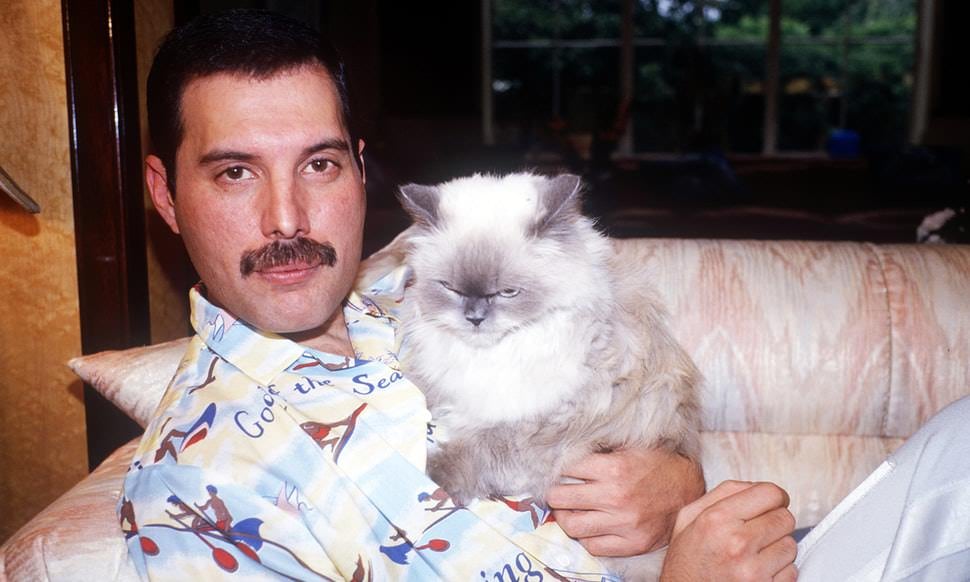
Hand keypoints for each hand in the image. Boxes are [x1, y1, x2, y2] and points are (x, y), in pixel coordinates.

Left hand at [546, 447, 704, 556]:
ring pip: (572, 526)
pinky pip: (593, 547)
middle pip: (560, 498)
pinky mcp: (632, 543)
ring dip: (566, 517)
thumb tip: (565, 451)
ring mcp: (624, 523)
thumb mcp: (628, 447)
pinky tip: (591, 526)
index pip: (566, 469)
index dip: (559, 469)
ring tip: (569, 510)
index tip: (559, 472)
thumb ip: (599, 451)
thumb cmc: (657, 465)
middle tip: (558, 492)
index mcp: (614, 468)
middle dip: (555, 493)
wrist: (689, 488)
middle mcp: (616, 496)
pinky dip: (587, 537)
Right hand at [660, 480, 797, 581]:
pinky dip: (779, 571)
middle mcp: (736, 543)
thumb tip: (755, 486)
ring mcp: (753, 570)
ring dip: (777, 549)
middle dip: (774, 523)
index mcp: (717, 519)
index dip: (774, 497)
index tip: (771, 505)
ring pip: (791, 545)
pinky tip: (757, 571)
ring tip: (754, 555)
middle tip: (757, 533)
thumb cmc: (687, 561)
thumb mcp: (688, 518)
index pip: (770, 493)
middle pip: (785, 518)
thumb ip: (721, 494)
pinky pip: (792, 571)